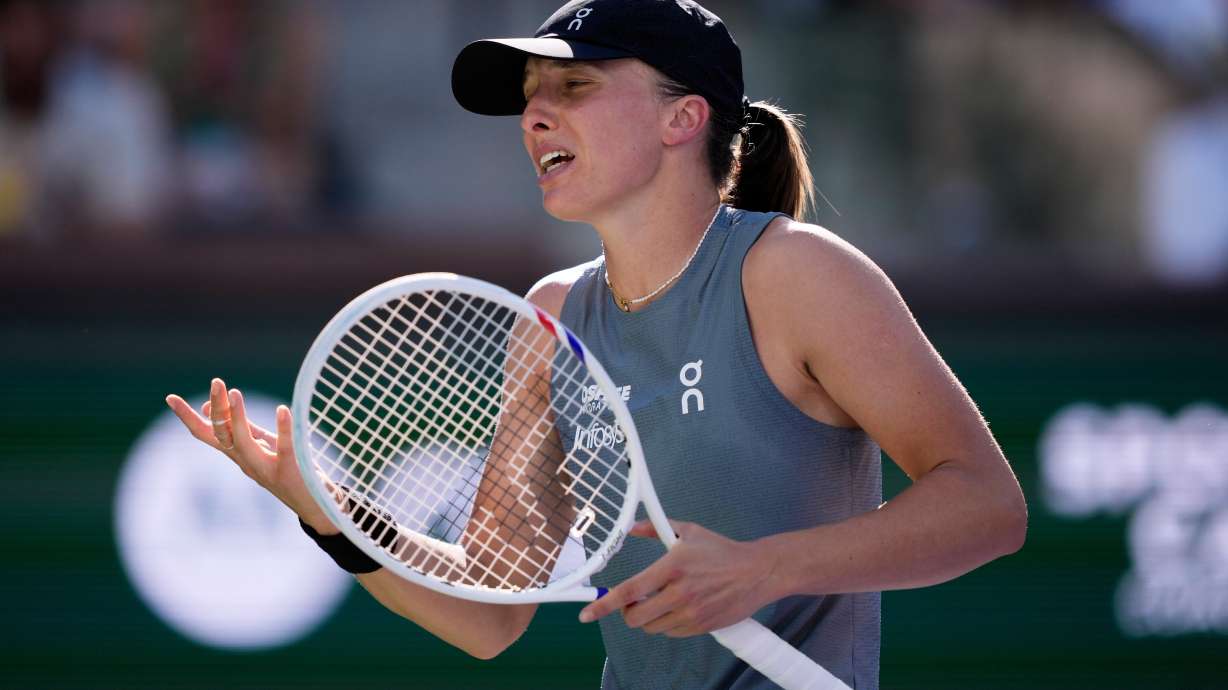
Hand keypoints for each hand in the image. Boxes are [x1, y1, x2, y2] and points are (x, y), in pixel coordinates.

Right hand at [165, 378, 337, 533]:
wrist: (312, 504)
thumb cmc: (285, 469)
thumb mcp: (258, 446)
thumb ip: (239, 427)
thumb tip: (208, 408)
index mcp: (237, 454)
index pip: (206, 434)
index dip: (187, 417)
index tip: (170, 398)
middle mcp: (245, 462)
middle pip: (222, 435)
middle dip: (217, 408)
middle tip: (216, 381)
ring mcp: (265, 468)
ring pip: (244, 443)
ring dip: (238, 418)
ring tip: (235, 392)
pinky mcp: (289, 470)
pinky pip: (284, 448)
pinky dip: (283, 428)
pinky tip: (283, 409)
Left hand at [578, 520, 783, 636]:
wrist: (757, 572)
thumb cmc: (721, 551)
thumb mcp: (688, 532)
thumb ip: (655, 529)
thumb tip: (631, 527)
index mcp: (672, 567)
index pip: (630, 590)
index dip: (605, 604)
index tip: (586, 613)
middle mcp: (679, 592)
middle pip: (636, 617)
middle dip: (628, 612)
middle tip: (635, 602)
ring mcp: (691, 612)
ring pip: (652, 627)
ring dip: (649, 618)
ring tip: (661, 602)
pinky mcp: (702, 626)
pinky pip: (671, 632)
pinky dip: (667, 625)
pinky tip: (678, 609)